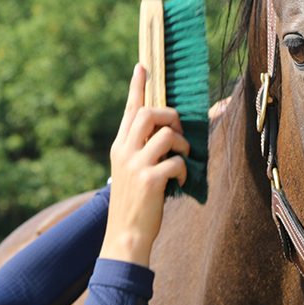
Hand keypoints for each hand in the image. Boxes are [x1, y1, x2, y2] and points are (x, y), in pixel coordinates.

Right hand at [99, 64, 189, 267]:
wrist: (124, 238)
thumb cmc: (133, 206)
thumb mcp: (130, 174)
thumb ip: (141, 152)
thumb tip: (167, 135)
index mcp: (119, 148)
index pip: (129, 110)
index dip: (137, 87)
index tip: (143, 66)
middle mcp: (124, 151)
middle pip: (148, 112)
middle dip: (170, 116)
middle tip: (178, 132)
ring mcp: (135, 165)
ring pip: (166, 134)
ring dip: (182, 144)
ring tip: (182, 160)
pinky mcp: (150, 180)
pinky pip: (176, 161)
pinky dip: (184, 170)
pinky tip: (180, 182)